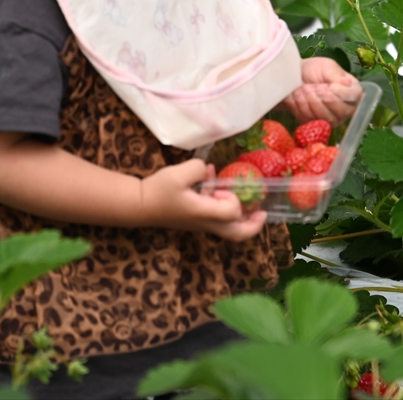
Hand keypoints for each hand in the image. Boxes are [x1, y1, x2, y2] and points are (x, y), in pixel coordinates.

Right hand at [139, 158, 266, 241]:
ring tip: (238, 194)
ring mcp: (200, 224)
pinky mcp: (194, 219)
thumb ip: (197, 169)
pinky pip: (216, 217)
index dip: (232, 197)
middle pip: (237, 234)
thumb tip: (207, 170)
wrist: (139, 206)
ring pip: (228, 227)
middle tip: (262, 212)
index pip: (232, 211)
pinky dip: (220, 204)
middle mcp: (206, 223)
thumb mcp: (178, 174)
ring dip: (237, 212)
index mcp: (204, 213)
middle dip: (253, 224)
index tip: (221, 187)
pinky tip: (210, 182)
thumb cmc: (159, 191)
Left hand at [282, 56, 359, 123]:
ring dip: (310, 101)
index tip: (329, 86)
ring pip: (324, 117)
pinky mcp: (315, 125)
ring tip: (303, 88)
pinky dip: (301, 106)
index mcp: (352, 92)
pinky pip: (310, 120)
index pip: (354, 97)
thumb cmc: (315, 70)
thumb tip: (347, 83)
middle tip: (311, 86)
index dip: (341, 93)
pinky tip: (298, 96)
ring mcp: (331, 119)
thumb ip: (336, 75)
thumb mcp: (327, 67)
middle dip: (322, 98)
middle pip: (341, 112)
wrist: (296, 76)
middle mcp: (345, 109)